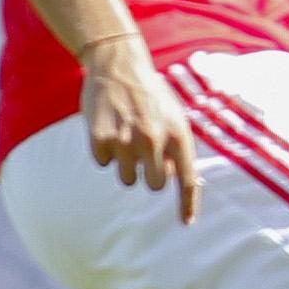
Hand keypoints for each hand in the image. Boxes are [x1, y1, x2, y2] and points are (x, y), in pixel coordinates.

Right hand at [79, 34, 200, 223]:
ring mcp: (127, 140)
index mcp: (178, 134)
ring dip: (125, 164)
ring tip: (125, 135)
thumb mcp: (173, 116)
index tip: (187, 223)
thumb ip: (175, 147)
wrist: (118, 65)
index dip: (188, 204)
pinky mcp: (101, 139)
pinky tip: (108, 128)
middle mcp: (154, 140)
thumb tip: (170, 178)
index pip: (187, 179)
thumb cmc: (150, 95)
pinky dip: (105, 152)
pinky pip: (104, 164)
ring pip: (127, 178)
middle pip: (154, 185)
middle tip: (144, 153)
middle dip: (149, 174)